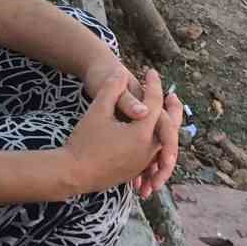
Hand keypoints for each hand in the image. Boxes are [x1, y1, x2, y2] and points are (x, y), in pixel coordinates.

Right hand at [60, 70, 166, 196]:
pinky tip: (152, 138)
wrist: (72, 174)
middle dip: (174, 109)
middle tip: (172, 95)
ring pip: (164, 144)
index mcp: (141, 134)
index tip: (151, 71)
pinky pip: (153, 157)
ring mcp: (142, 163)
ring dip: (168, 128)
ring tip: (165, 115)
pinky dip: (158, 144)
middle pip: (170, 127)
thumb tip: (120, 72)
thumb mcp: (96, 111)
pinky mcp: (134, 172)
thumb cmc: (83, 142)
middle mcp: (147, 150)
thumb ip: (111, 90)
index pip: (154, 103)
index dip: (153, 84)